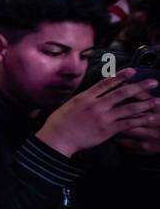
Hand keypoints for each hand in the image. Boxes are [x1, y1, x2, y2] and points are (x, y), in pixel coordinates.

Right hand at [36, 68, 159, 156]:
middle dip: (140, 86)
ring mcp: (103, 117)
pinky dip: (139, 120)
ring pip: (128, 108)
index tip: (133, 70)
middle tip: (154, 82)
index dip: (121, 76)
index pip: (107, 83)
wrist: (57, 138)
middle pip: (122, 93)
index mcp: (86, 97)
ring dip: (145, 104)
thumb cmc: (59, 123)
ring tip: (157, 101)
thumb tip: (92, 94)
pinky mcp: (107, 130)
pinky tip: (149, 118)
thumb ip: (83, 99)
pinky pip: (127, 124)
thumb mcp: (69, 105)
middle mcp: (96, 105)